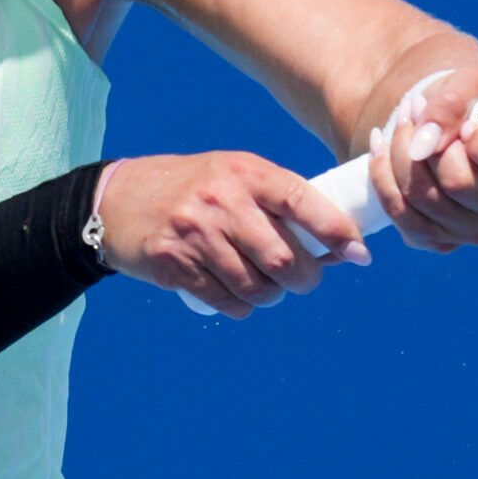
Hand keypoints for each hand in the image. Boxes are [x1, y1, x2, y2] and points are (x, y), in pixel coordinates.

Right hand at [98, 152, 371, 319]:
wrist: (117, 200)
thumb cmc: (194, 189)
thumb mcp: (235, 179)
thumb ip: (281, 207)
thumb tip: (340, 248)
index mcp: (245, 172)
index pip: (302, 201)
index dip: (336, 231)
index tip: (359, 253)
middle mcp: (222, 200)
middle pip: (283, 257)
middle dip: (303, 279)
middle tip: (302, 280)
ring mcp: (195, 233)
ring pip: (256, 286)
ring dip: (270, 296)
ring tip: (263, 285)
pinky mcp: (173, 264)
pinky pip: (226, 301)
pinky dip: (240, 306)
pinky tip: (234, 293)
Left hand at [367, 63, 477, 252]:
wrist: (448, 123)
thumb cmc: (471, 101)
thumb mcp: (469, 84)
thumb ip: (452, 104)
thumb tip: (423, 145)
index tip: (468, 125)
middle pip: (459, 184)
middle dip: (431, 141)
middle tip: (419, 107)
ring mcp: (476, 234)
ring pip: (422, 198)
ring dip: (400, 151)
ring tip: (402, 119)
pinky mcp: (440, 240)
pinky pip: (400, 214)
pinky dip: (382, 176)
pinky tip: (380, 146)